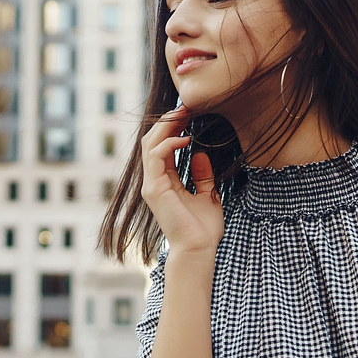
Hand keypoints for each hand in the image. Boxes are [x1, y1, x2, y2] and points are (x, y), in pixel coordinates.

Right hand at [140, 108, 224, 254]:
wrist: (199, 250)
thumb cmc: (203, 229)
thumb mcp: (208, 196)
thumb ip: (202, 176)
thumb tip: (200, 153)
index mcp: (164, 183)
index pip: (162, 147)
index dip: (173, 128)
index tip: (190, 113)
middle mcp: (154, 182)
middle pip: (152, 141)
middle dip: (168, 122)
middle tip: (186, 106)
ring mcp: (151, 185)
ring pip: (150, 145)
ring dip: (167, 127)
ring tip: (184, 114)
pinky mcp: (154, 189)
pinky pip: (155, 157)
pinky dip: (169, 144)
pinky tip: (185, 138)